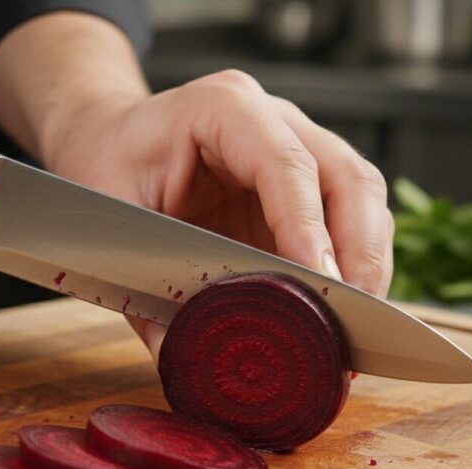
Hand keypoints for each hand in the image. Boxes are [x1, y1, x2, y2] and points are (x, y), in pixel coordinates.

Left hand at [44, 71, 393, 355]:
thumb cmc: (105, 166)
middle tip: (353, 318)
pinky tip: (341, 309)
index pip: (284, 164)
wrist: (105, 138)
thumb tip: (184, 357)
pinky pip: (347, 218)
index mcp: (221, 108)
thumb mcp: (111, 224)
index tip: (320, 284)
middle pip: (345, 176)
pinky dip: (353, 263)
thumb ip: (146, 293)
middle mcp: (271, 118)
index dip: (307, 227)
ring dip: (367, 260)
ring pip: (360, 195)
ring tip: (354, 325)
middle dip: (358, 251)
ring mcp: (295, 146)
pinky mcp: (303, 184)